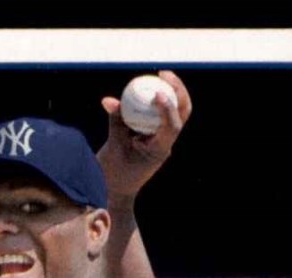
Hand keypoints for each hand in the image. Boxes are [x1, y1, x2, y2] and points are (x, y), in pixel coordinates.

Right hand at [96, 70, 191, 203]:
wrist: (117, 190)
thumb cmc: (114, 174)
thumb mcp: (113, 147)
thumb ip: (114, 121)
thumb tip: (108, 100)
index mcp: (159, 151)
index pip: (171, 127)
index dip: (168, 108)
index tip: (157, 93)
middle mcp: (165, 143)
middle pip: (183, 113)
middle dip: (178, 91)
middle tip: (164, 74)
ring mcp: (162, 139)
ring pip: (177, 112)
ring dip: (172, 91)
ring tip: (160, 74)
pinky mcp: (155, 135)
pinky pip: (161, 113)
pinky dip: (157, 99)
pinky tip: (148, 85)